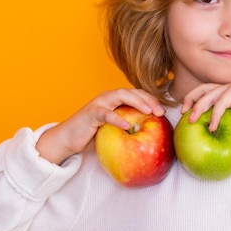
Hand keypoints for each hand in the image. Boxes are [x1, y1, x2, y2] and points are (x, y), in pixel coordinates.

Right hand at [36, 89, 165, 164]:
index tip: (163, 111)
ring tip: (149, 112)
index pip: (137, 94)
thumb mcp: (113, 128)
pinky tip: (127, 126)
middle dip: (149, 100)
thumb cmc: (92, 134)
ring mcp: (99, 103)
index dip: (151, 100)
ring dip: (137, 102)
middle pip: (132, 92)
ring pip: (121, 96)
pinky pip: (106, 114)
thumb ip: (127, 124)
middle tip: (160, 112)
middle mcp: (108, 97)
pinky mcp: (91, 113)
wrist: (67, 139)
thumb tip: (148, 133)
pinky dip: (117, 118)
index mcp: (115, 99)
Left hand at [180, 83, 230, 154]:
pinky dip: (214, 114)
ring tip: (190, 120)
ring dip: (198, 106)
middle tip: (183, 113)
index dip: (193, 101)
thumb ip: (229, 142)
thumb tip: (218, 157)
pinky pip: (220, 103)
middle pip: (203, 88)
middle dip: (190, 98)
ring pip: (209, 93)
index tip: (185, 115)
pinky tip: (211, 127)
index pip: (206, 93)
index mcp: (230, 97)